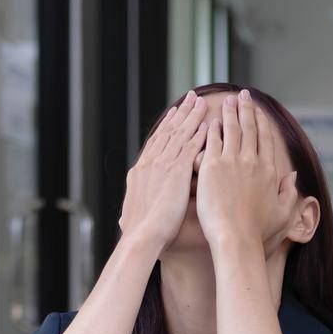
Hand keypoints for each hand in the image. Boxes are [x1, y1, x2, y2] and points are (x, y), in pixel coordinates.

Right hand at [117, 90, 206, 252]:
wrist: (142, 236)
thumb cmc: (138, 233)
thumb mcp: (130, 217)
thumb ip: (131, 211)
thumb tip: (123, 219)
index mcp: (139, 170)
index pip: (155, 141)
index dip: (166, 125)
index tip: (174, 113)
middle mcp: (150, 162)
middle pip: (169, 130)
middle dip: (181, 112)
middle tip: (191, 97)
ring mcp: (163, 165)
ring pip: (181, 134)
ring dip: (192, 116)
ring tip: (202, 102)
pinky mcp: (177, 171)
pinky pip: (191, 147)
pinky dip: (200, 134)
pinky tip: (209, 124)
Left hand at [194, 90, 296, 250]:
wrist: (235, 237)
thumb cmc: (258, 231)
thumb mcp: (282, 213)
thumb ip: (289, 192)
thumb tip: (293, 176)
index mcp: (269, 171)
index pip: (266, 139)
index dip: (262, 123)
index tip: (259, 112)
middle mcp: (252, 161)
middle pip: (250, 129)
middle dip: (247, 109)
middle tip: (244, 95)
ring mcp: (231, 162)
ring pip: (231, 130)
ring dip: (230, 113)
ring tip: (228, 101)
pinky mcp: (212, 167)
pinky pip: (213, 141)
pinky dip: (214, 130)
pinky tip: (212, 122)